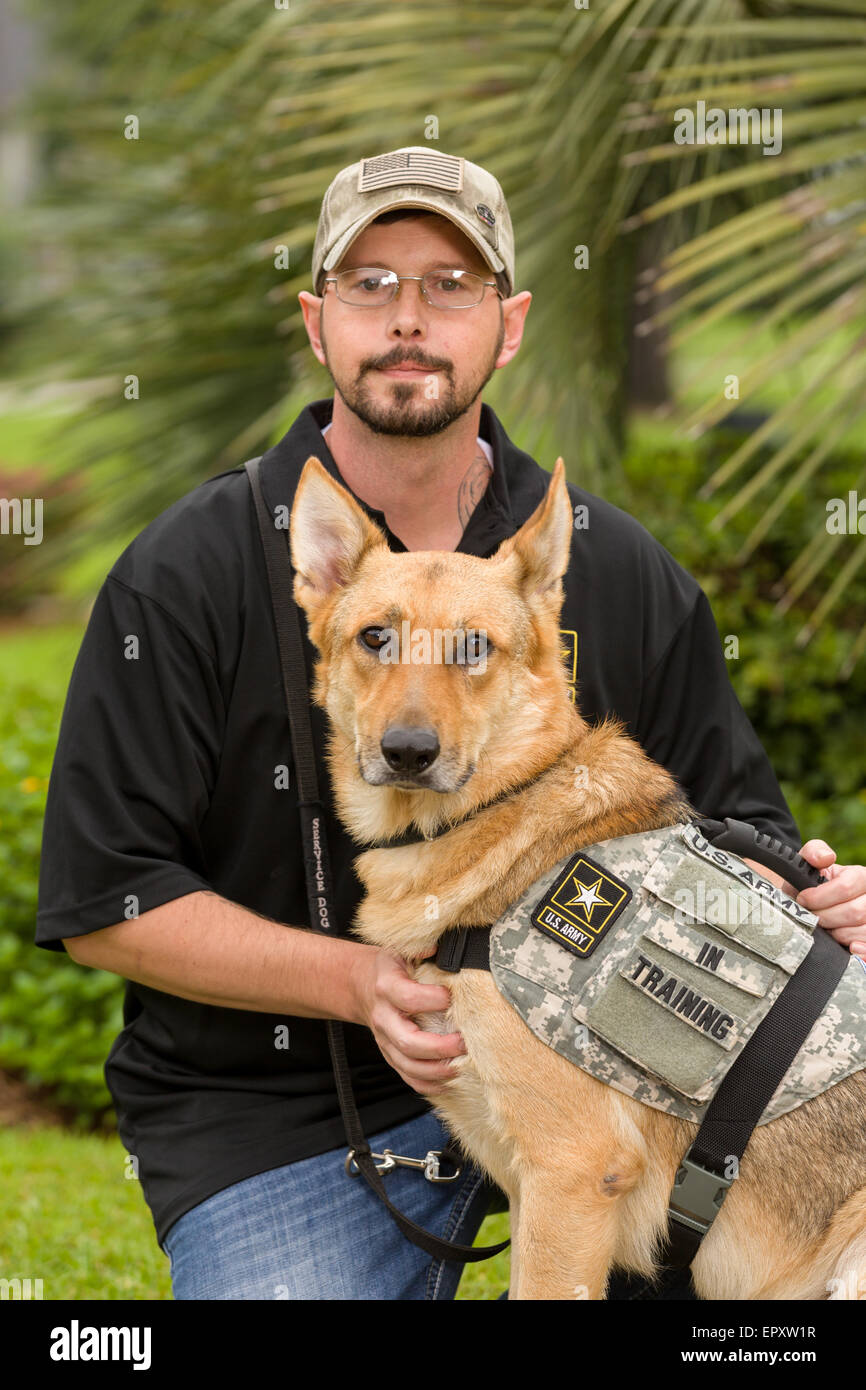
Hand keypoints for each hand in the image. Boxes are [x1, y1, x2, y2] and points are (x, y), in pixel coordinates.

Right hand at [354, 945, 466, 1095]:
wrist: (361, 985)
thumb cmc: (390, 967)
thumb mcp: (401, 949)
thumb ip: (421, 948)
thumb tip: (439, 947)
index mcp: (386, 987)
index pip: (408, 998)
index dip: (432, 1000)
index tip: (452, 997)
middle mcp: (383, 1018)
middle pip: (408, 1042)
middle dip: (439, 1047)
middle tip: (464, 1043)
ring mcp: (385, 1040)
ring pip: (408, 1066)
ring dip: (437, 1070)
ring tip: (462, 1065)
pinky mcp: (391, 1055)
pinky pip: (408, 1078)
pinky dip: (429, 1084)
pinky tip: (450, 1081)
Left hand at [791, 840, 865, 957]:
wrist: (811, 910)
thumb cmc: (811, 888)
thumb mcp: (809, 867)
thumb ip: (813, 852)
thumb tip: (826, 857)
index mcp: (862, 877)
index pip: (845, 887)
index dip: (820, 897)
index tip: (803, 900)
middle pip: (855, 912)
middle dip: (826, 918)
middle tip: (812, 919)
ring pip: (862, 930)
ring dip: (838, 934)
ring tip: (826, 930)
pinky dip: (861, 951)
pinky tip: (850, 949)